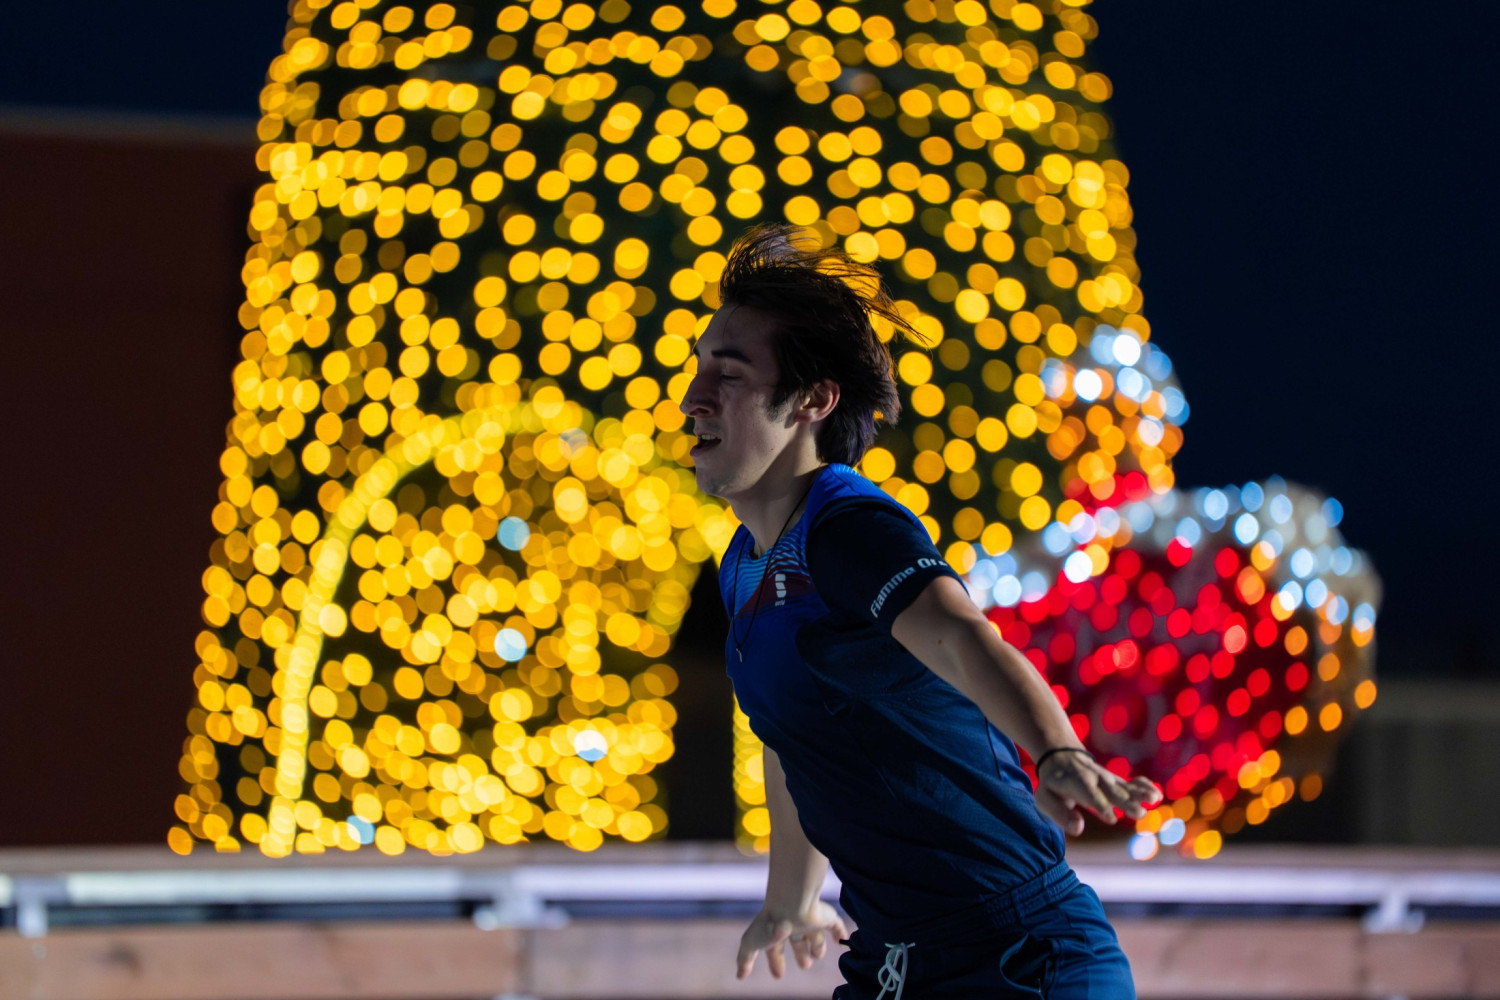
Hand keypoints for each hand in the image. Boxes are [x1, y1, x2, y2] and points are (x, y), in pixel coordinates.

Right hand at [735, 901, 849, 979]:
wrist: (791, 904)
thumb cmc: (770, 924)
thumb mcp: (750, 943)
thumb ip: (744, 959)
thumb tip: (739, 976)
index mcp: (774, 930)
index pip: (775, 947)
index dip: (775, 961)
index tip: (778, 975)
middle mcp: (792, 924)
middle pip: (797, 940)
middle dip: (800, 954)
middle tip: (805, 966)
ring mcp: (809, 919)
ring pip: (815, 933)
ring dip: (817, 945)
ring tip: (817, 955)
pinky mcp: (825, 916)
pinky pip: (836, 924)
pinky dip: (840, 932)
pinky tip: (841, 940)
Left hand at [1034, 749, 1162, 835]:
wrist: (1062, 758)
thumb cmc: (1052, 785)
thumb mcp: (1045, 798)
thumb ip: (1059, 813)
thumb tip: (1078, 829)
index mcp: (1075, 783)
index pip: (1088, 794)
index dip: (1099, 803)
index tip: (1109, 816)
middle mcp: (1095, 780)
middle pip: (1111, 792)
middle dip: (1125, 802)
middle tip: (1139, 814)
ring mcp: (1107, 780)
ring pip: (1125, 787)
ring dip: (1139, 794)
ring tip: (1154, 800)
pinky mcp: (1117, 782)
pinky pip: (1132, 783)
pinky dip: (1144, 787)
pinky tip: (1156, 795)